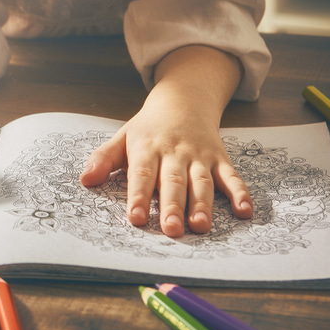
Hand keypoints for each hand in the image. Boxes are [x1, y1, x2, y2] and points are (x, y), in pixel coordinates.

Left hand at [79, 45, 252, 236]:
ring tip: (201, 226)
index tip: (136, 218)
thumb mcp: (123, 138)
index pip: (141, 175)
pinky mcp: (220, 158)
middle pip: (174, 182)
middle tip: (171, 230)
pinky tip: (244, 211)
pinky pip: (232, 176)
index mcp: (147, 149)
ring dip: (203, 204)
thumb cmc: (149, 128)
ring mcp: (200, 156)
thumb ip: (104, 159)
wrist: (184, 99)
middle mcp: (175, 153)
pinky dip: (240, 193)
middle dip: (172, 206)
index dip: (139, 196)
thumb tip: (84, 180)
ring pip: (202, 182)